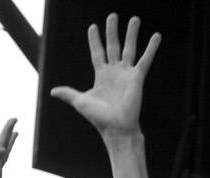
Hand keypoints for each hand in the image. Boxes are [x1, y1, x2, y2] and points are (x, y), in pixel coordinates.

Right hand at [0, 118, 17, 177]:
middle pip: (6, 146)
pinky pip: (0, 161)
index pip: (3, 143)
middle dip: (9, 132)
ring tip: (14, 134)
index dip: (7, 130)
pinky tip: (2, 156)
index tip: (14, 118)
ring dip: (8, 142)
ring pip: (4, 153)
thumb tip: (2, 149)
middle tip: (14, 121)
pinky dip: (2, 155)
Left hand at [50, 14, 159, 133]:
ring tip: (135, 19)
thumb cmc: (99, 118)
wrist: (116, 128)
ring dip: (131, 33)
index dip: (95, 40)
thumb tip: (53, 91)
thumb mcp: (80, 102)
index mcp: (101, 75)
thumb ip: (68, 93)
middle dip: (112, 31)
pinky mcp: (137, 78)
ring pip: (129, 48)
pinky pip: (145, 60)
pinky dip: (151, 48)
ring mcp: (126, 74)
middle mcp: (114, 72)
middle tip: (113, 16)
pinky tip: (156, 36)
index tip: (93, 27)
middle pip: (113, 46)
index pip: (97, 52)